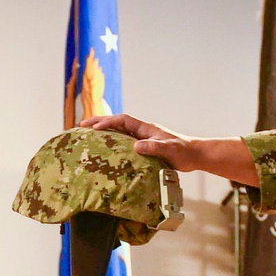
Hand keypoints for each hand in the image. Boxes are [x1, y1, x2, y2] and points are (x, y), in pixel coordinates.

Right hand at [79, 114, 200, 169]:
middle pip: (116, 123)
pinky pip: (124, 143)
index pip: (122, 120)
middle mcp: (142, 131)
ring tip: (87, 136)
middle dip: (99, 122)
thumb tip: (135, 146)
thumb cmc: (184, 152)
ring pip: (119, 132)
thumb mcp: (169, 150)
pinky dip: (113, 144)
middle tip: (81, 126)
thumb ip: (154, 147)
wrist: (194, 156)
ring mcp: (143, 138)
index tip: (94, 128)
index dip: (107, 122)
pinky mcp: (145, 148)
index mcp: (146, 128)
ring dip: (104, 133)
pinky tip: (105, 152)